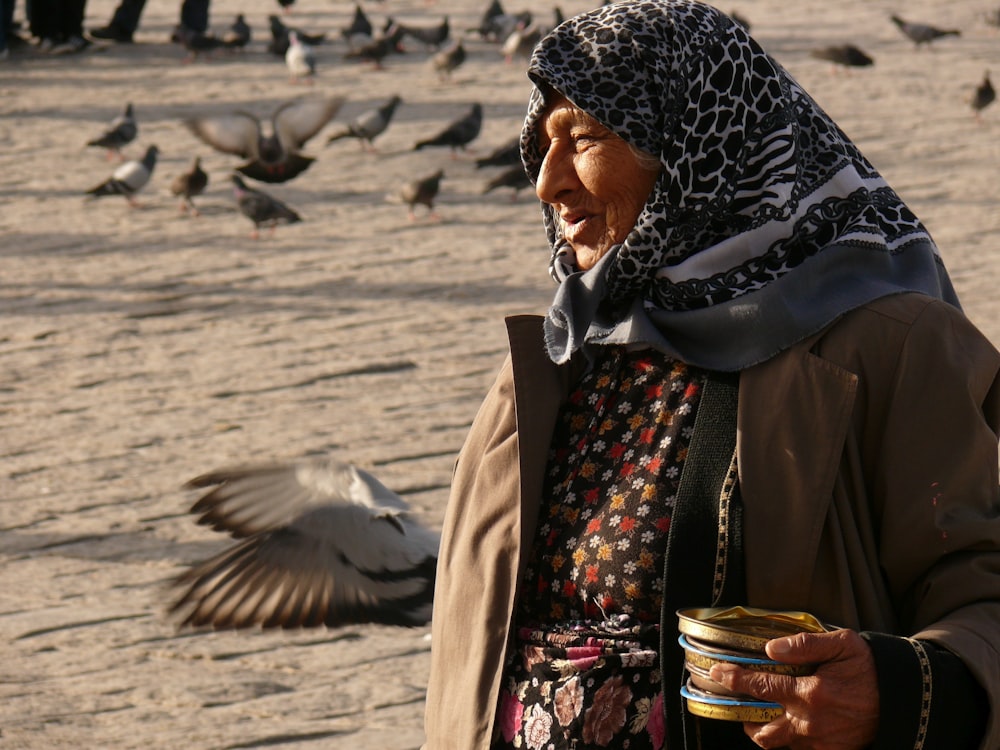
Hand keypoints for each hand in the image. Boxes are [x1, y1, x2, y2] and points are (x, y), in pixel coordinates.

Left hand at [709, 628, 878, 749]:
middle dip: (743, 719)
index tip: (717, 673)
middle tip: (737, 704)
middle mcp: (811, 723)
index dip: (735, 680)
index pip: (760, 687)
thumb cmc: (869, 667)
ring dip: (763, 732)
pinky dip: (788, 740)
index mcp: (811, 693)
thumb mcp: (841, 644)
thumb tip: (770, 649)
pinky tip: (787, 725)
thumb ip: (804, 644)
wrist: (903, 698)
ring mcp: (821, 741)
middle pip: (761, 731)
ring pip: (778, 745)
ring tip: (758, 717)